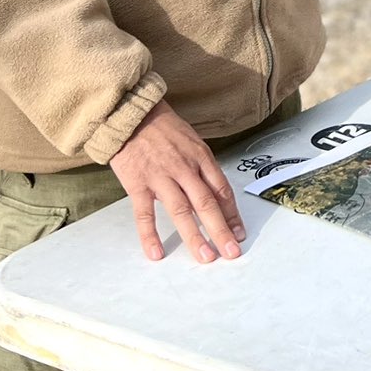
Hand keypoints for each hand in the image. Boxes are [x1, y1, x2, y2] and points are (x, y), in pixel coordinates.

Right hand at [107, 99, 245, 263]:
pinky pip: (145, 213)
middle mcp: (185, 168)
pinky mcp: (137, 183)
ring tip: (206, 257)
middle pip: (207, 203)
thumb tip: (214, 194)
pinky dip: (150, 235)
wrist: (131, 113)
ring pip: (181, 211)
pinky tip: (157, 253)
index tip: (239, 233)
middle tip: (232, 253)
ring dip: (194, 236)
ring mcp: (161, 176)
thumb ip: (201, 167)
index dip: (232, 214)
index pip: (222, 190)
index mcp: (201, 157)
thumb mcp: (191, 141)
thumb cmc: (163, 127)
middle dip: (221, 230)